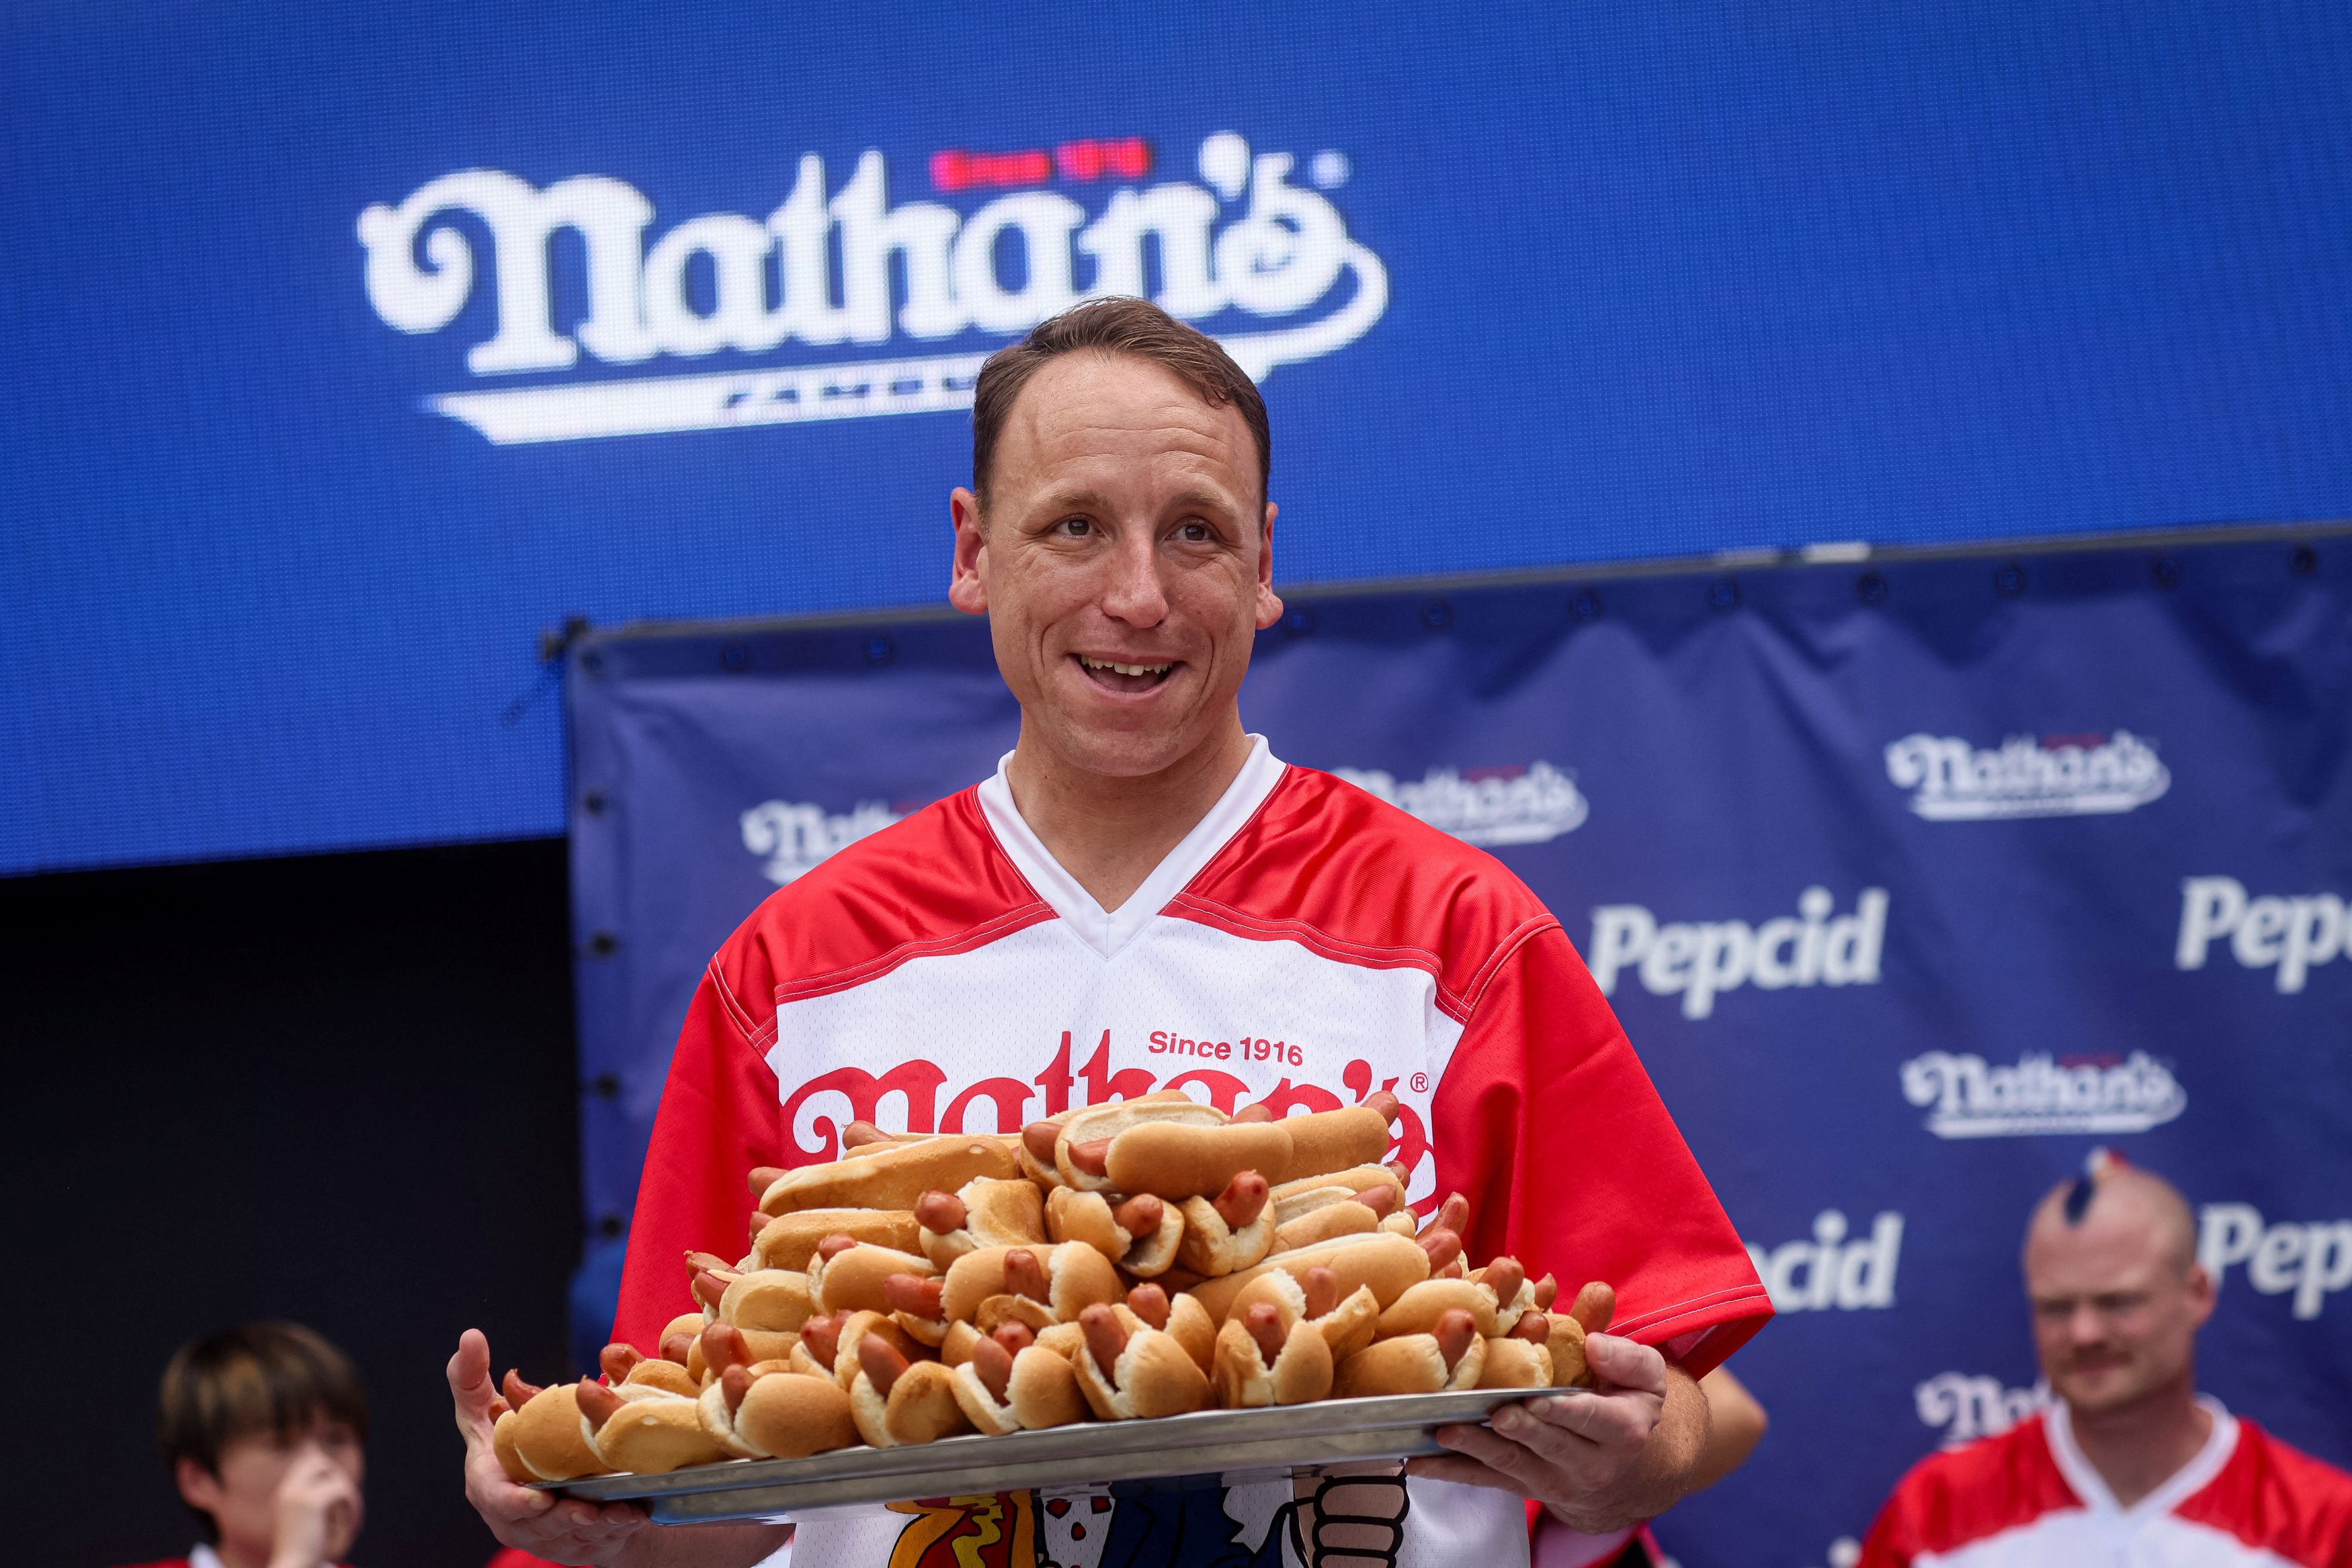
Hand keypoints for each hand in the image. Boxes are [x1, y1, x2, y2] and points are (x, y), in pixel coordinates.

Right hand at [268, 1444, 361, 1567]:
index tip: (335, 1471)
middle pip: (320, 1462)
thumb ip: (316, 1498)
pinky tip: (352, 1526)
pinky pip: (343, 1491)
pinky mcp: (312, 1502)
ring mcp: (298, 1493)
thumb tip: (330, 1474)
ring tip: (350, 1519)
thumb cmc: (303, 1550)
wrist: (292, 1567)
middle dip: (339, 1479)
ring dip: (349, 1497)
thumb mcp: (307, 1520)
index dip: (322, 1462)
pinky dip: (353, 1507)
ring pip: (335, 1477)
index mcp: (284, 1493)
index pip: (305, 1461)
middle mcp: (288, 1489)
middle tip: (347, 1504)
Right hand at [449, 1328, 649, 1566]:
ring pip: (571, 1537)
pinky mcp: (571, 1545)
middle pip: (539, 1524)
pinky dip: (614, 1531)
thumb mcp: (484, 1409)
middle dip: (566, 1518)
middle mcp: (513, 1517)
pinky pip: (594, 1543)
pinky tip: (635, 1515)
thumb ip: (470, 1379)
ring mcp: (543, 1536)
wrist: (538, 1476)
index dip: (516, 1504)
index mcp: (488, 1485)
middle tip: (592, 1509)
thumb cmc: (506, 1437)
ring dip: (597, 1527)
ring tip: (622, 1513)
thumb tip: (469, 1336)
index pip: (497, 1500)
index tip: (541, 1499)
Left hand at [1404, 1333, 1693, 1534]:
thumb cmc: (1629, 1405)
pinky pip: (1486, 1480)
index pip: (1590, 1419)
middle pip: (1547, 1445)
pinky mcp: (1523, 1486)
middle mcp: (1586, 1463)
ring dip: (1476, 1450)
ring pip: (1511, 1465)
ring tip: (1445, 1433)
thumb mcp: (1646, 1377)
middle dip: (1518, 1431)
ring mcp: (1551, 1479)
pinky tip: (1419, 1463)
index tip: (1536, 1400)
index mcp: (1620, 1430)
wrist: (1631, 1471)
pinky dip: (1451, 1472)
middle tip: (1493, 1414)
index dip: (1562, 1411)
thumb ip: (1626, 1356)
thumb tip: (1595, 1343)